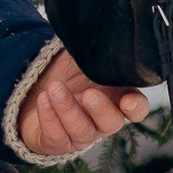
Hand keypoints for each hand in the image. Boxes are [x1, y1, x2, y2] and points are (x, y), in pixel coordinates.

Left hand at [15, 48, 150, 159]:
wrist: (36, 91)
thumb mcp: (83, 57)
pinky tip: (43, 99)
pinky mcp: (59, 142)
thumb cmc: (68, 73)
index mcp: (116, 98)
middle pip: (112, 123)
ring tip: (53, 89)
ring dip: (68, 109)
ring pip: (81, 129)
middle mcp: (102, 119)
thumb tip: (103, 30)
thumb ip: (96, 51)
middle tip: (88, 94)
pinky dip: (49, 117)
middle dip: (101, 109)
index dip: (136, 108)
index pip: (136, 108)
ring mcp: (81, 133)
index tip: (128, 101)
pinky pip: (56, 136)